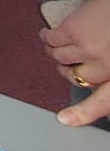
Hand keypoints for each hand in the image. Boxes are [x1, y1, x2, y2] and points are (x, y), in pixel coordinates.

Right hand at [45, 0, 109, 126]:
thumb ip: (109, 66)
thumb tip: (88, 76)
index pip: (102, 101)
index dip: (83, 114)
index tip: (65, 120)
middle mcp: (104, 66)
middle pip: (74, 77)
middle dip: (70, 69)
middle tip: (71, 60)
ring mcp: (88, 49)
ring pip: (59, 58)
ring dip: (56, 51)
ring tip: (58, 44)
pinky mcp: (74, 30)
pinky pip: (50, 39)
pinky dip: (46, 37)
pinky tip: (48, 34)